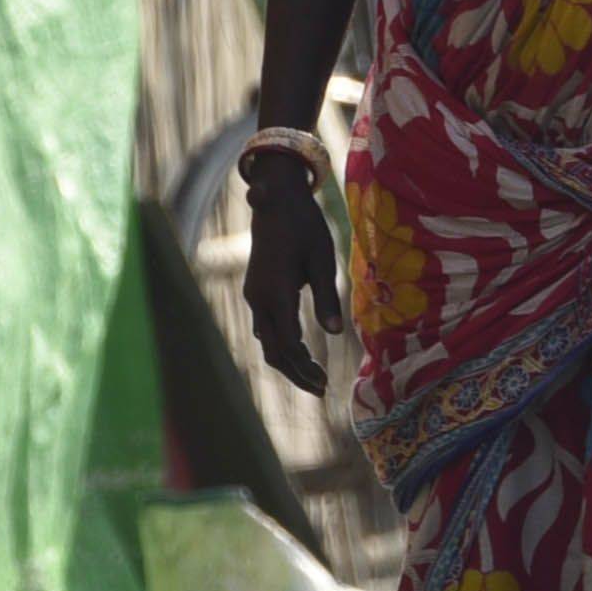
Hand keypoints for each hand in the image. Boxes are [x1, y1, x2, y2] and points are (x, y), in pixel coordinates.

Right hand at [246, 163, 340, 392]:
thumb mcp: (323, 259)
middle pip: (273, 350)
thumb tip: (336, 332)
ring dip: (288, 364)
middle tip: (321, 390)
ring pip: (267, 342)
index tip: (324, 383)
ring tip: (314, 381)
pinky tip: (301, 357)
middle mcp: (259, 298)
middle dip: (296, 374)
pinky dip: (282, 347)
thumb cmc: (305, 226)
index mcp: (276, 291)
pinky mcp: (256, 293)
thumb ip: (327, 297)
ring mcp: (254, 296)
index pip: (288, 343)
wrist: (277, 200)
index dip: (305, 367)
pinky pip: (266, 330)